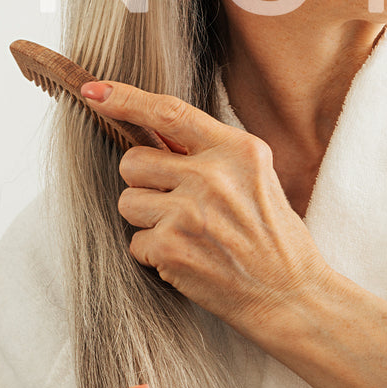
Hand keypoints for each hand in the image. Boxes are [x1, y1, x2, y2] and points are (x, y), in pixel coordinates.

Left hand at [78, 79, 333, 334]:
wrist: (292, 296)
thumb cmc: (273, 237)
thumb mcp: (255, 177)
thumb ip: (210, 152)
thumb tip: (152, 135)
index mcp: (237, 149)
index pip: (169, 112)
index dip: (125, 99)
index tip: (94, 91)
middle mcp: (212, 175)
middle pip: (133, 161)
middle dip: (144, 183)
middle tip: (177, 204)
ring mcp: (190, 212)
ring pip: (128, 202)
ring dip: (147, 220)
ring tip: (187, 234)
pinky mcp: (172, 248)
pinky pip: (135, 242)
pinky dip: (155, 255)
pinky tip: (189, 260)